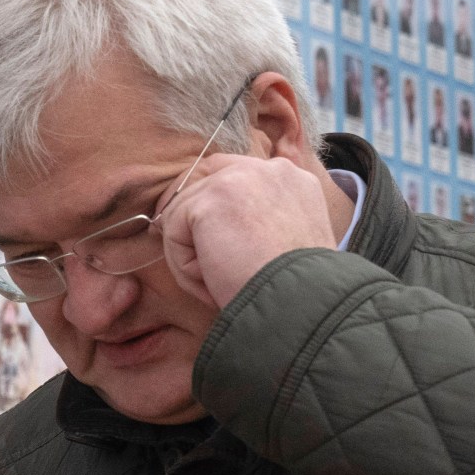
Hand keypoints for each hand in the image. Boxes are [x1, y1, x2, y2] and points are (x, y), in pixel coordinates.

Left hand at [159, 153, 339, 310]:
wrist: (301, 305)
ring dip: (192, 255)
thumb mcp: (287, 246)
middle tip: (202, 264)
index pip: (236, 177)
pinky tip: (213, 282)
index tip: (213, 246)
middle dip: (190, 220)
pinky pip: (173, 231)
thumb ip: (261, 221)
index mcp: (293, 181)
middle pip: (203, 179)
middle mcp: (270, 169)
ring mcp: (241, 178)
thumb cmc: (295, 292)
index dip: (214, 210)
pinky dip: (184, 266)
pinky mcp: (212, 199)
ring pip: (185, 212)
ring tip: (220, 284)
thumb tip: (213, 223)